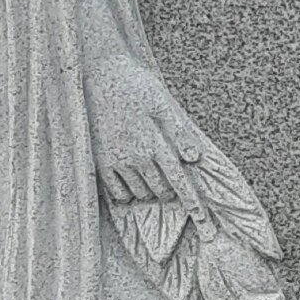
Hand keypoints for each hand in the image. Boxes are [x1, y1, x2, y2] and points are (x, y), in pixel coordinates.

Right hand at [84, 56, 219, 236]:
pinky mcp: (98, 162)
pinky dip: (127, 192)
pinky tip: (129, 179)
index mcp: (155, 143)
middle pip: (161, 191)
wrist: (95, 75)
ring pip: (140, 193)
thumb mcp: (161, 101)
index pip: (180, 183)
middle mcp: (136, 158)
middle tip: (169, 178)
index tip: (204, 224)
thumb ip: (179, 131)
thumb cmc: (132, 83)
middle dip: (170, 191)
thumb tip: (193, 158)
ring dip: (150, 191)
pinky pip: (116, 192)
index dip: (194, 206)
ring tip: (149, 173)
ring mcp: (115, 162)